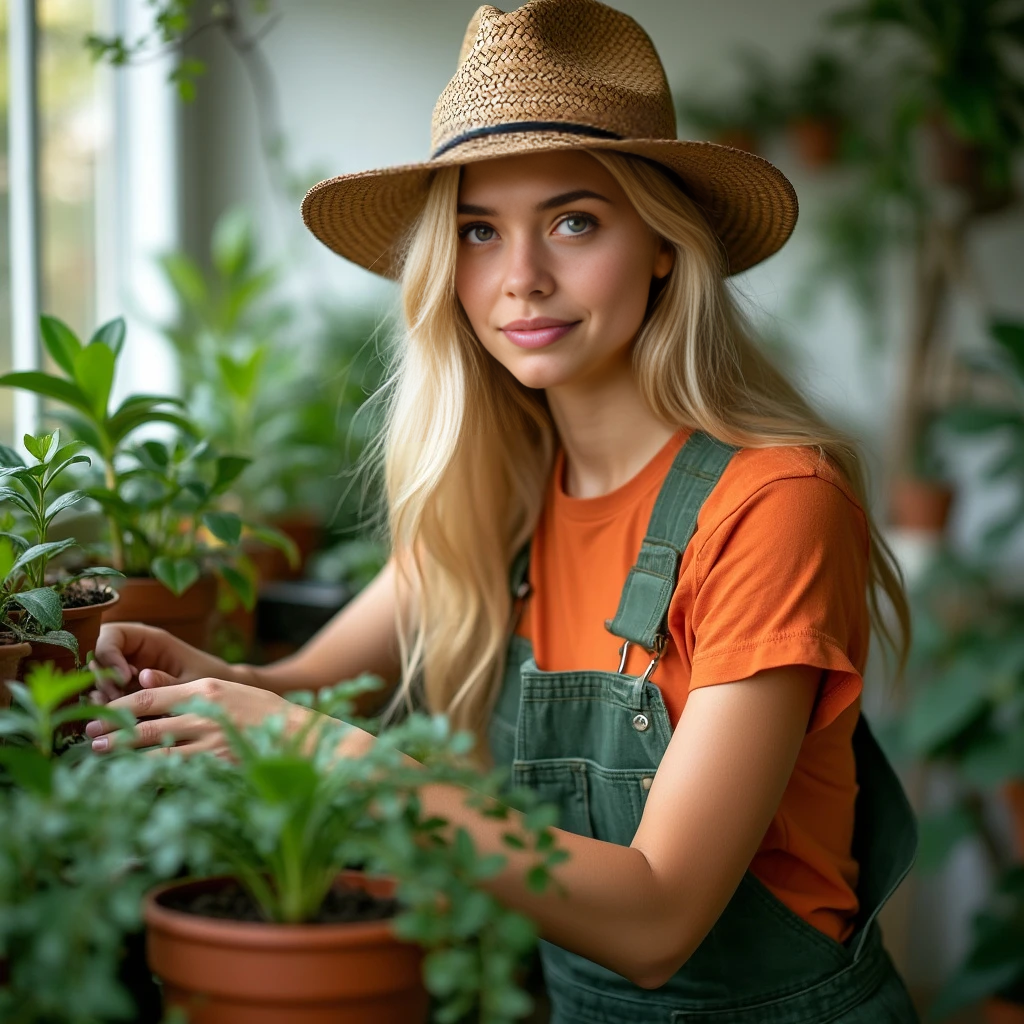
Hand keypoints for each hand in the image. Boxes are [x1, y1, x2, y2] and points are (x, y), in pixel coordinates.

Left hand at [84, 676, 314, 756]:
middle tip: (91, 740)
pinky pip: (179, 772)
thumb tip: (144, 678)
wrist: (296, 734)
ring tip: (105, 760)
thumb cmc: (261, 711)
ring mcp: (210, 742)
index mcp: (205, 689)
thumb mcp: (226, 689)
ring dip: (128, 757)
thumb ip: (186, 687)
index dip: (120, 708)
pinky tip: (139, 779)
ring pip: (157, 752)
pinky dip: (156, 775)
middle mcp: (204, 714)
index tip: (99, 715)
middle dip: (115, 733)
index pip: (150, 697)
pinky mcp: (218, 766)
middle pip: (146, 725)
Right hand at [88, 623, 252, 703]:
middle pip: (97, 657)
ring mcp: (127, 672)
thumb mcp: (193, 680)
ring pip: (99, 678)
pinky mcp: (126, 691)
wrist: (220, 698)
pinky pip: (107, 695)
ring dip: (102, 694)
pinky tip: (118, 718)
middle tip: (115, 699)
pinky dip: (108, 706)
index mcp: (149, 639)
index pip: (111, 635)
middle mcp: (133, 652)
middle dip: (102, 678)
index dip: (109, 654)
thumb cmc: (211, 680)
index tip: (124, 678)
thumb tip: (142, 678)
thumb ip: (169, 680)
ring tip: (117, 711)